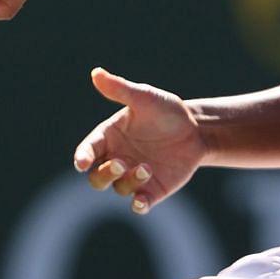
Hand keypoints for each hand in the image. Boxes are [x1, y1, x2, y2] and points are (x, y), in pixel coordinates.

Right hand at [72, 68, 208, 213]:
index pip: (88, 150)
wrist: (196, 129)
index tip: (82, 162)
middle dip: (105, 173)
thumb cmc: (166, 110)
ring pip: (118, 188)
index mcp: (109, 137)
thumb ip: (120, 89)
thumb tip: (96, 73)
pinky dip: (138, 205)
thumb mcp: (144, 98)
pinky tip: (141, 202)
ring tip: (148, 167)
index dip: (83, 157)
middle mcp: (116, 159)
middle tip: (121, 163)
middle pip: (97, 177)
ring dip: (129, 181)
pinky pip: (139, 204)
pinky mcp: (151, 190)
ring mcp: (132, 176)